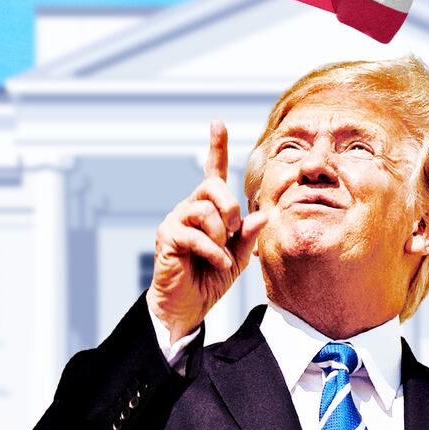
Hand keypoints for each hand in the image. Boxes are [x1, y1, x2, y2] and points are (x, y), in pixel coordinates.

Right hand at [147, 121, 267, 343]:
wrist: (187, 306)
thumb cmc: (211, 277)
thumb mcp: (238, 256)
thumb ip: (249, 235)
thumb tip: (261, 214)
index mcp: (209, 208)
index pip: (214, 172)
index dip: (216, 147)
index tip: (217, 123)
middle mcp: (190, 207)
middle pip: (213, 186)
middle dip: (231, 207)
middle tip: (235, 230)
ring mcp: (176, 220)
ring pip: (205, 210)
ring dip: (222, 235)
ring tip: (222, 254)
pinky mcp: (167, 236)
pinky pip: (196, 234)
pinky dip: (213, 251)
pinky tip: (216, 263)